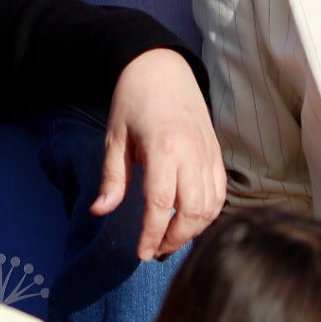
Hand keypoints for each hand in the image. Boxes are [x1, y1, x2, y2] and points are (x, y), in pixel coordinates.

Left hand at [94, 49, 225, 257]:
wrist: (162, 67)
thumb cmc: (133, 100)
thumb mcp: (114, 137)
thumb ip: (112, 178)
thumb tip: (99, 211)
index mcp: (163, 148)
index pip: (160, 203)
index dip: (152, 234)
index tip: (142, 254)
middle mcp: (191, 153)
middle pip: (193, 211)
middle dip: (175, 238)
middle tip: (156, 250)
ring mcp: (208, 153)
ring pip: (211, 206)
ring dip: (194, 229)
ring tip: (171, 238)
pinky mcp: (217, 153)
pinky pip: (220, 192)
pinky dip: (210, 212)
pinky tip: (191, 220)